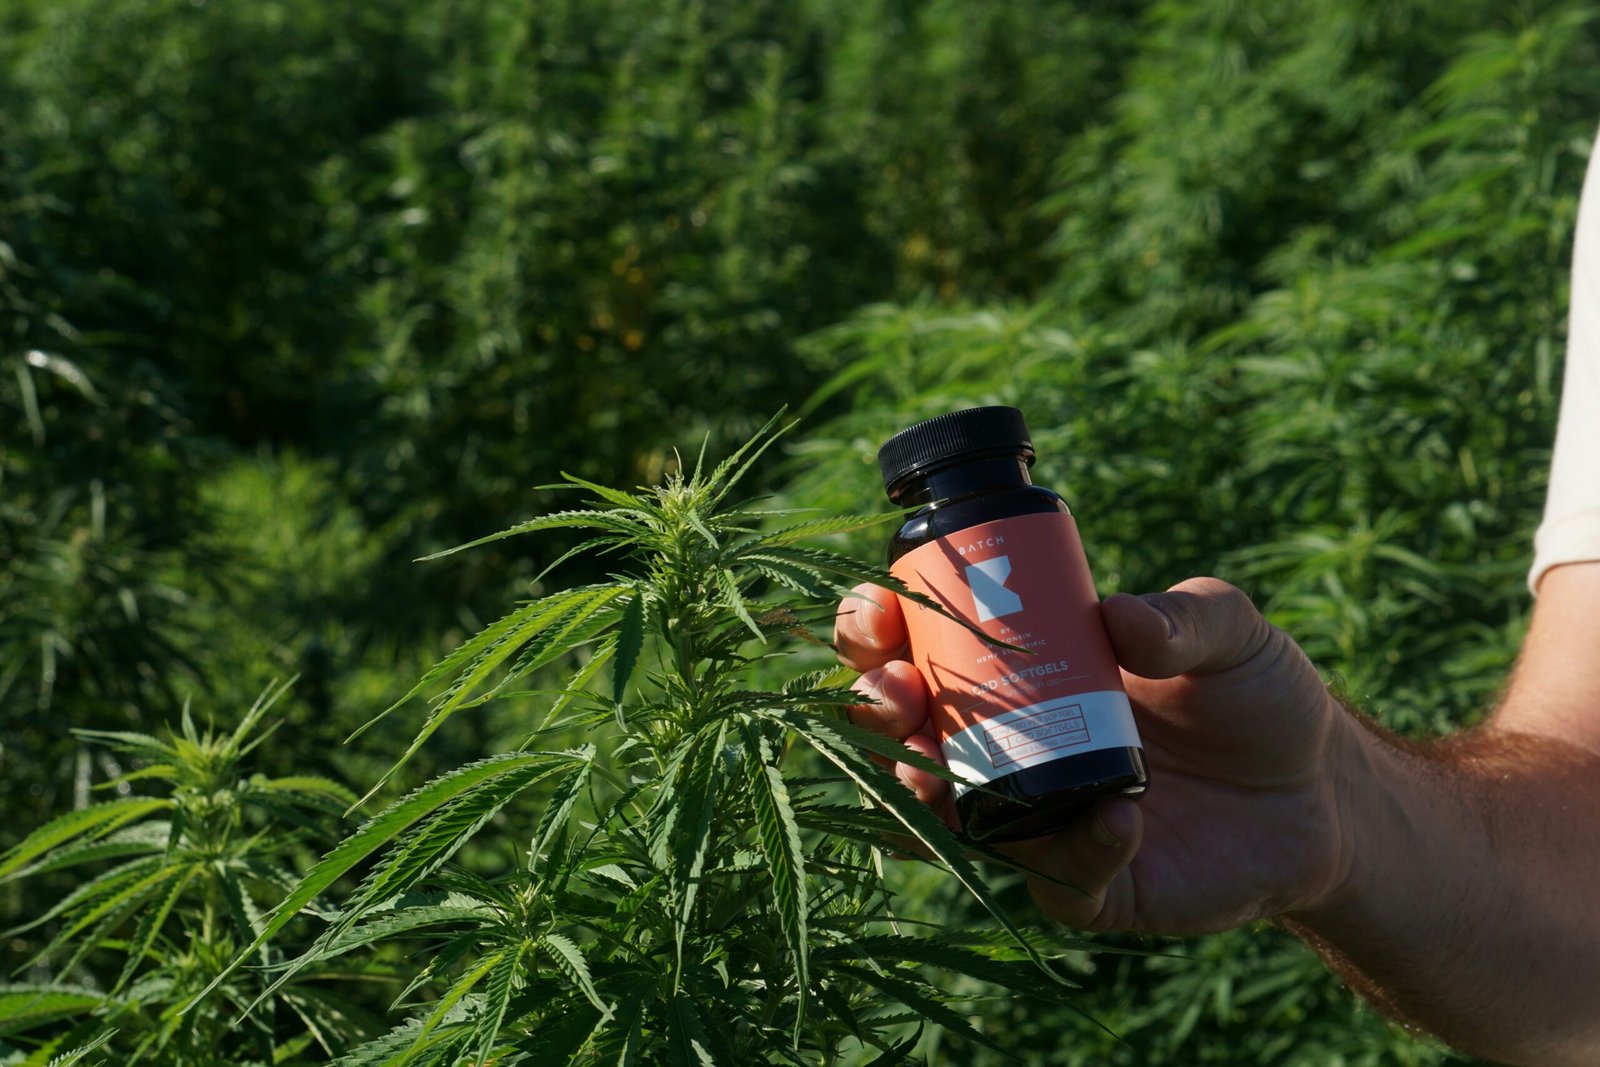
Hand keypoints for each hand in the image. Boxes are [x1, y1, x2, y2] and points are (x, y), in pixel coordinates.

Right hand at [833, 577, 1356, 934]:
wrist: (1324, 794)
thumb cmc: (1256, 696)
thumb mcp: (1230, 632)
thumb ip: (1186, 616)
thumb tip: (1118, 620)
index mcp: (1019, 672)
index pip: (918, 646)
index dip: (876, 630)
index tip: (878, 609)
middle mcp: (1008, 748)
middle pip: (902, 733)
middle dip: (874, 710)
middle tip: (896, 691)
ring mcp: (1040, 820)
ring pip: (946, 819)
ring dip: (925, 792)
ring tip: (943, 767)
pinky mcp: (1090, 885)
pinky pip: (1057, 878)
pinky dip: (1077, 850)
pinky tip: (1120, 817)